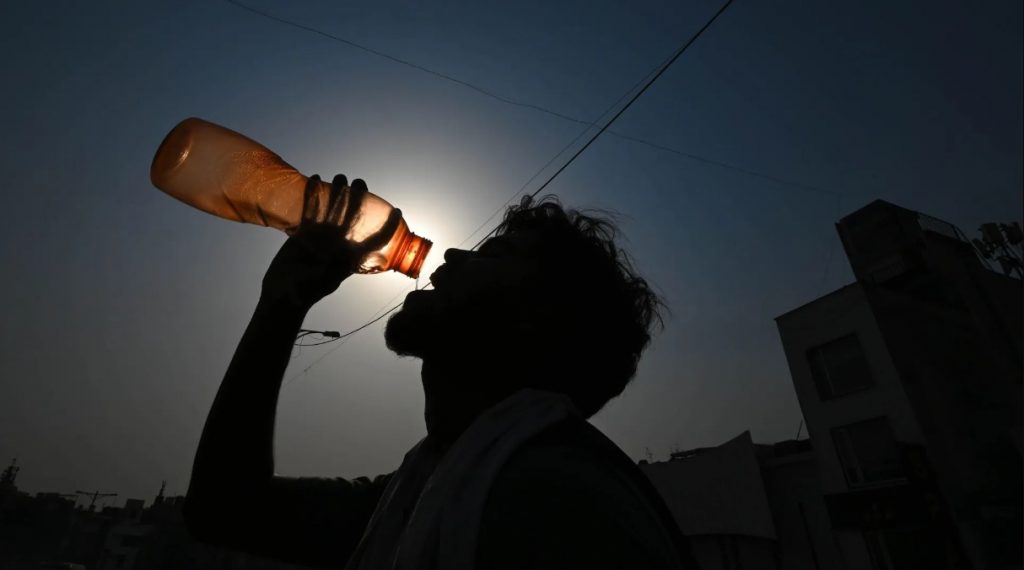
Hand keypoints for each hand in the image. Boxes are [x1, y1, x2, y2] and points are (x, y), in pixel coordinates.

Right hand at [261, 174, 401, 308]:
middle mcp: (340, 241)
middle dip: (359, 197)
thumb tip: (345, 257)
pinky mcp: (305, 229)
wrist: (282, 291)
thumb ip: (335, 269)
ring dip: (338, 190)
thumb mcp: (324, 281)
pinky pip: (312, 207)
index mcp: (351, 254)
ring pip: (335, 207)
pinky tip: (315, 179)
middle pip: (355, 215)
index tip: (396, 212)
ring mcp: (323, 233)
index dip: (387, 226)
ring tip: (338, 179)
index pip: (374, 238)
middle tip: (357, 184)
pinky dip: (314, 193)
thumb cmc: (307, 290)